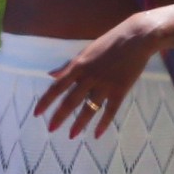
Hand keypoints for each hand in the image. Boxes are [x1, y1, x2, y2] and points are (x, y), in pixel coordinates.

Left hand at [33, 13, 157, 137]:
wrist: (136, 37)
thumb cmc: (110, 42)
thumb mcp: (86, 52)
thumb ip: (68, 66)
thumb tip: (50, 74)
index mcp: (79, 66)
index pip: (57, 87)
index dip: (46, 101)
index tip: (37, 113)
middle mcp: (89, 77)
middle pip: (70, 101)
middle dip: (59, 116)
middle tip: (50, 129)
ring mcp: (105, 85)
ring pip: (89, 108)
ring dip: (79, 123)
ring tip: (71, 135)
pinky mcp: (120, 90)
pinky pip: (110, 110)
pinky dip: (103, 123)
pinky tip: (97, 135)